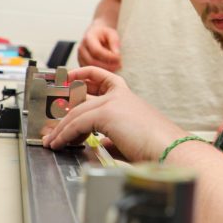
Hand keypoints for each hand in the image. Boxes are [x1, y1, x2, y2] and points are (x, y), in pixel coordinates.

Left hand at [42, 67, 184, 161]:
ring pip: (77, 112)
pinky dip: (64, 135)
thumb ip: (114, 137)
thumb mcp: (131, 138)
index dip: (85, 73)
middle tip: (52, 131)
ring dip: (61, 129)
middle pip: (83, 100)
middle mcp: (120, 96)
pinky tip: (60, 144)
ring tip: (52, 143)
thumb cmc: (158, 148)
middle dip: (64, 116)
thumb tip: (103, 142)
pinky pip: (77, 122)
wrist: (171, 149)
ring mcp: (114, 102)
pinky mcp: (107, 112)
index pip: (104, 78)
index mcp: (128, 98)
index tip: (71, 75)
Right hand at [77, 23, 121, 70]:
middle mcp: (81, 48)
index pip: (96, 51)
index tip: (119, 58)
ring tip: (116, 67)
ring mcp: (80, 57)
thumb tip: (116, 56)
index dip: (108, 56)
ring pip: (90, 68)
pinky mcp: (82, 64)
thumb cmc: (104, 34)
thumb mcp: (112, 34)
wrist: (96, 34)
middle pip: (92, 61)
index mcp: (88, 38)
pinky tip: (110, 69)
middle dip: (107, 65)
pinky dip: (100, 72)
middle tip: (119, 65)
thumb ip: (115, 43)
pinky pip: (90, 72)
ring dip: (104, 70)